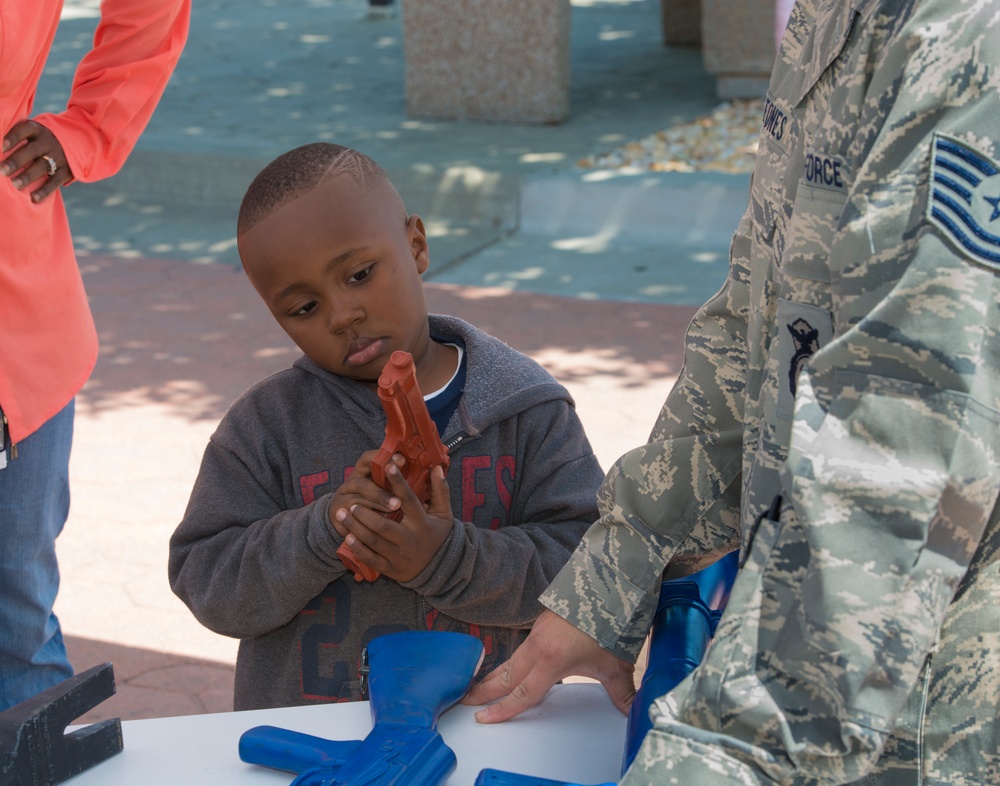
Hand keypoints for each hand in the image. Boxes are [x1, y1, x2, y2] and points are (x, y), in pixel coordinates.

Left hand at [1, 120, 72, 202]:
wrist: (72, 145)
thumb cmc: (39, 141)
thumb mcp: (31, 134)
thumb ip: (16, 139)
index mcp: (37, 131)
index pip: (24, 130)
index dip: (12, 138)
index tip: (1, 147)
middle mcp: (48, 142)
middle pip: (31, 151)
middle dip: (16, 161)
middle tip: (2, 170)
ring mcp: (58, 157)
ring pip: (42, 166)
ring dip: (28, 176)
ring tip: (15, 185)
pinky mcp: (66, 172)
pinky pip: (55, 182)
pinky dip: (44, 190)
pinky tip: (33, 198)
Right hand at [327, 450, 403, 537]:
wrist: (346, 521)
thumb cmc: (374, 502)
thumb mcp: (384, 488)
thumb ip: (399, 481)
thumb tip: (431, 472)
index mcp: (362, 472)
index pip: (368, 459)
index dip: (382, 458)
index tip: (401, 460)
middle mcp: (350, 483)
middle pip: (362, 484)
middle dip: (381, 493)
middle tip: (399, 502)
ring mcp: (341, 499)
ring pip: (357, 502)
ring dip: (375, 508)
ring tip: (391, 514)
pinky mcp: (337, 515)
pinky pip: (349, 518)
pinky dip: (363, 523)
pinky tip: (377, 529)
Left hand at [336, 463, 452, 581]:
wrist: (440, 569)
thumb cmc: (439, 535)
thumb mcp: (443, 513)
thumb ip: (440, 490)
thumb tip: (437, 468)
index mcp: (421, 523)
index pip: (408, 500)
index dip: (398, 483)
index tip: (388, 467)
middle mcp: (409, 540)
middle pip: (383, 526)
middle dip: (364, 514)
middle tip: (352, 504)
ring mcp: (399, 556)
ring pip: (373, 541)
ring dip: (355, 528)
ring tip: (342, 515)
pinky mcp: (391, 569)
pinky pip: (371, 559)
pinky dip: (358, 548)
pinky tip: (347, 537)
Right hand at [463, 610, 636, 722]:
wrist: (608, 585)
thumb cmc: (612, 624)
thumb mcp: (617, 663)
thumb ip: (622, 693)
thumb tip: (635, 715)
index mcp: (553, 659)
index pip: (523, 692)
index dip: (502, 709)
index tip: (483, 718)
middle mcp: (539, 645)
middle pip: (506, 675)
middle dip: (484, 690)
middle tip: (463, 700)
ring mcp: (538, 632)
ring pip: (511, 659)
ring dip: (494, 674)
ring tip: (476, 686)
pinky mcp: (541, 622)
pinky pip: (521, 647)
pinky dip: (510, 660)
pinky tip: (508, 668)